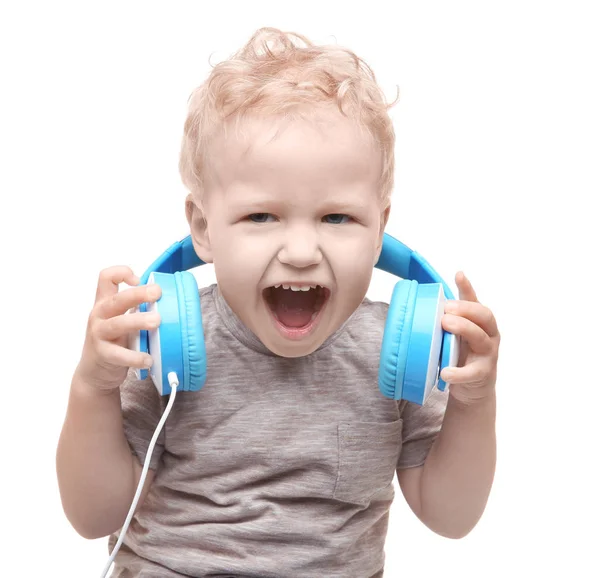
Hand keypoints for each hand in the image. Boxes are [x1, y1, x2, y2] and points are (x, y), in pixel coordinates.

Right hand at [75, 266, 161, 392]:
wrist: (94, 372)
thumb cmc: (114, 342)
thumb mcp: (121, 320)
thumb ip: (136, 309)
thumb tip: (169, 301)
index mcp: (104, 303)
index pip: (106, 277)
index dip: (121, 273)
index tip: (139, 279)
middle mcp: (99, 315)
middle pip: (116, 299)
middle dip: (137, 294)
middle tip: (157, 293)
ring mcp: (99, 334)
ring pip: (117, 324)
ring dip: (138, 321)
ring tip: (157, 321)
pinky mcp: (103, 354)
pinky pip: (119, 354)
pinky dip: (136, 356)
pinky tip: (149, 359)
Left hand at [439, 272, 499, 404]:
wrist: (472, 389)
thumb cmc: (461, 356)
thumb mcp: (453, 335)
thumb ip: (443, 321)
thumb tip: (418, 306)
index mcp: (479, 322)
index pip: (475, 301)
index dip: (467, 288)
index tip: (458, 275)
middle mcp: (488, 335)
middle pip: (484, 315)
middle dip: (466, 309)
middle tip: (446, 309)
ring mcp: (488, 354)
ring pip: (482, 338)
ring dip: (464, 328)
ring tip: (445, 325)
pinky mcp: (483, 373)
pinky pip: (472, 372)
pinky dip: (458, 372)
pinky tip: (445, 372)